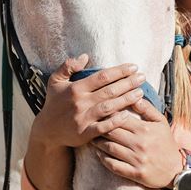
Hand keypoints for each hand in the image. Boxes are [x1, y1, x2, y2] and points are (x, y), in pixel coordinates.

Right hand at [30, 55, 146, 150]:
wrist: (47, 131)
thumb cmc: (54, 103)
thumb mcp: (55, 81)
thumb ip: (67, 66)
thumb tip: (85, 56)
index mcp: (75, 88)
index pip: (102, 76)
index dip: (119, 71)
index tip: (134, 67)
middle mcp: (80, 102)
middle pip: (109, 91)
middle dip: (128, 83)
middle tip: (143, 77)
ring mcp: (83, 118)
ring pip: (109, 107)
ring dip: (126, 100)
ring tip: (140, 93)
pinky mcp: (85, 133)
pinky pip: (103, 127)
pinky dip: (115, 121)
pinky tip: (128, 115)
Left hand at [91, 97, 181, 189]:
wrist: (176, 170)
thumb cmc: (166, 143)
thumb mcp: (161, 122)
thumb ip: (147, 109)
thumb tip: (135, 95)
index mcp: (144, 129)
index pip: (120, 118)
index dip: (106, 113)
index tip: (98, 110)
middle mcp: (139, 144)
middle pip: (111, 132)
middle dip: (98, 127)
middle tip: (89, 124)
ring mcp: (137, 159)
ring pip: (110, 148)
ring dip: (98, 143)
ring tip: (91, 137)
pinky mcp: (135, 174)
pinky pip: (114, 166)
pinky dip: (103, 159)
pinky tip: (98, 154)